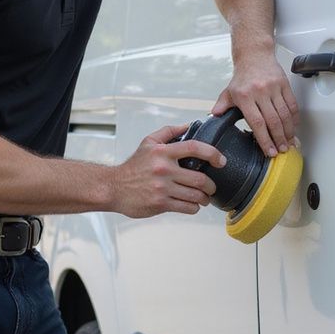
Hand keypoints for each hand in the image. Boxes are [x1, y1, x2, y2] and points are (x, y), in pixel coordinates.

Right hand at [110, 124, 226, 218]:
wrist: (113, 187)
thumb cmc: (133, 167)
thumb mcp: (148, 143)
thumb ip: (168, 132)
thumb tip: (188, 126)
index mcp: (163, 152)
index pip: (194, 148)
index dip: (212, 154)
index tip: (221, 160)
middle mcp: (163, 169)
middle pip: (199, 179)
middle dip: (211, 186)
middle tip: (212, 187)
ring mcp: (162, 188)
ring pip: (195, 196)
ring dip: (204, 199)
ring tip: (204, 198)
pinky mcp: (160, 204)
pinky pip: (186, 207)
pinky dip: (194, 207)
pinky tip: (192, 205)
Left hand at [212, 54, 298, 157]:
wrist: (254, 55)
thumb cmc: (243, 76)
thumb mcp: (229, 91)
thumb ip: (222, 106)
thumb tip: (213, 118)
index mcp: (244, 96)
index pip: (257, 122)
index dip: (265, 139)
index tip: (269, 151)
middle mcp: (259, 92)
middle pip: (272, 121)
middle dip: (278, 139)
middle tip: (282, 150)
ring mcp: (273, 88)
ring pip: (284, 114)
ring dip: (288, 131)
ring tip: (289, 142)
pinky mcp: (284, 84)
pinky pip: (292, 104)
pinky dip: (295, 118)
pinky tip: (294, 127)